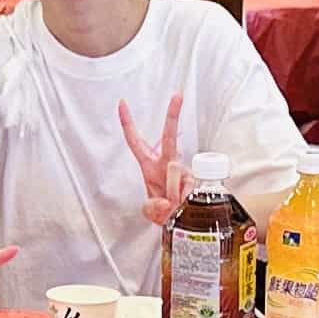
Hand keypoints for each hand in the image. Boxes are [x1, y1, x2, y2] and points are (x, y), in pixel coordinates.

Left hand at [121, 96, 192, 225]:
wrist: (181, 222)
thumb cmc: (164, 210)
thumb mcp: (151, 211)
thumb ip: (153, 208)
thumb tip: (168, 203)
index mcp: (150, 165)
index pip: (136, 141)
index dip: (127, 123)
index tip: (122, 103)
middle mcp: (167, 164)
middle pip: (169, 136)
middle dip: (172, 115)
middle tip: (177, 96)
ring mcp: (182, 171)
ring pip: (175, 172)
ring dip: (172, 195)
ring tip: (172, 207)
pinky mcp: (195, 180)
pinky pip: (188, 189)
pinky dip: (183, 201)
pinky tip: (182, 206)